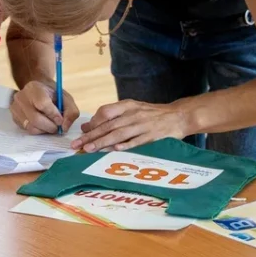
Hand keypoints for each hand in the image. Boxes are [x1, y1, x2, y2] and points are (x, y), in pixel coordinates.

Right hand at [10, 80, 79, 134]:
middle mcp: (21, 97)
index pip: (42, 104)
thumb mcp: (66, 98)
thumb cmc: (52, 94)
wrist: (37, 90)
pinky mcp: (14, 118)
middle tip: (57, 126)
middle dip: (50, 126)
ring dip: (44, 130)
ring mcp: (15, 108)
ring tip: (50, 124)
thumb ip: (71, 111)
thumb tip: (64, 127)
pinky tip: (42, 124)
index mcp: (34, 87)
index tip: (60, 120)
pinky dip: (38, 130)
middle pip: (35, 119)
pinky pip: (27, 130)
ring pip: (31, 127)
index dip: (53, 115)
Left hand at [73, 100, 191, 152]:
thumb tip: (88, 126)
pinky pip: (137, 141)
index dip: (93, 123)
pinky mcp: (152, 136)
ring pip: (119, 134)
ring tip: (89, 149)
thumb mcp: (132, 110)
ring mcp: (143, 125)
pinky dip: (126, 145)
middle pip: (109, 125)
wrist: (178, 116)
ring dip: (103, 142)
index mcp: (128, 106)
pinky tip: (114, 150)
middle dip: (91, 136)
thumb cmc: (151, 114)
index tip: (82, 133)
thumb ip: (112, 117)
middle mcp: (133, 114)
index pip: (106, 112)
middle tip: (77, 144)